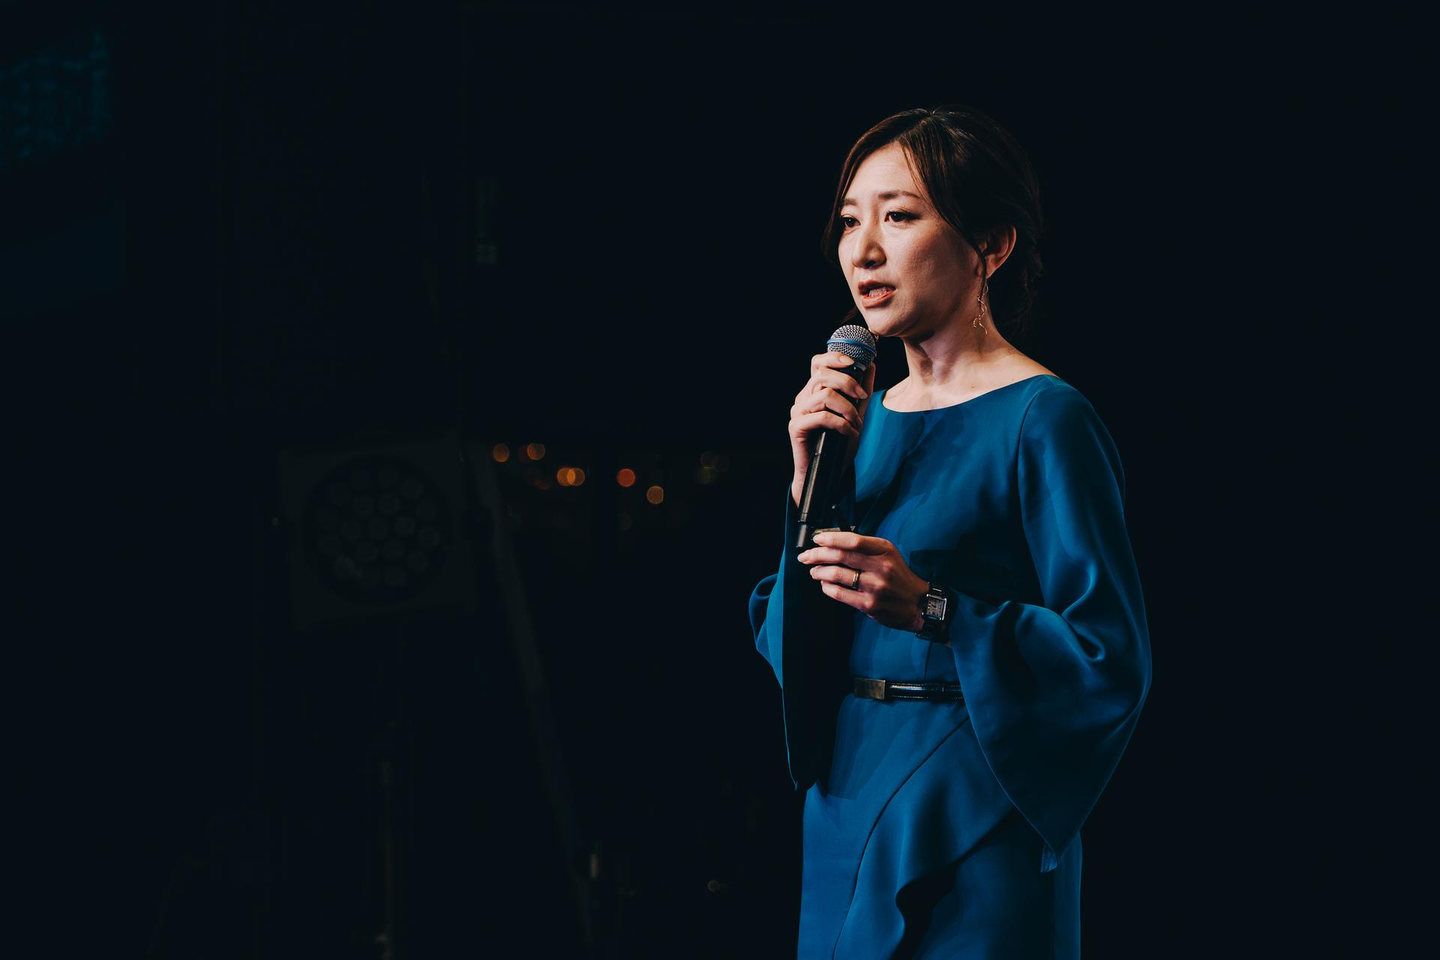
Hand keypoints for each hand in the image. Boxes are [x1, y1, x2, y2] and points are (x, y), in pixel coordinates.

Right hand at [789, 351, 877, 505]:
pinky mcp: (796, 427)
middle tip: (862, 398)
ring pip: (825, 394)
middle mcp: (803, 398)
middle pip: (823, 374)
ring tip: (856, 423)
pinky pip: (822, 416)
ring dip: (847, 408)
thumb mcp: (855, 413)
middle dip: (848, 383)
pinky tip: (850, 432)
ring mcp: (798, 412)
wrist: (826, 474)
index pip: (818, 362)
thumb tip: (871, 364)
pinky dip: (841, 423)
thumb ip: (861, 390)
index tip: (855, 364)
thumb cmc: (838, 444)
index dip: (835, 357)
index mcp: (814, 391)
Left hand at [796, 530, 928, 632]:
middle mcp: (881, 567)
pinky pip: (840, 594)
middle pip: (841, 556)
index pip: (853, 541)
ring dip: (819, 572)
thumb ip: (865, 548)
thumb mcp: (888, 554)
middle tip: (806, 556)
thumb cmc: (898, 576)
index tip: (817, 539)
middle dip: (817, 555)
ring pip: (837, 575)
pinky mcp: (869, 604)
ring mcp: (875, 587)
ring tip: (813, 571)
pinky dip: (827, 588)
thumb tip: (832, 544)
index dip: (831, 539)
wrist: (917, 604)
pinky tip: (825, 585)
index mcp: (885, 550)